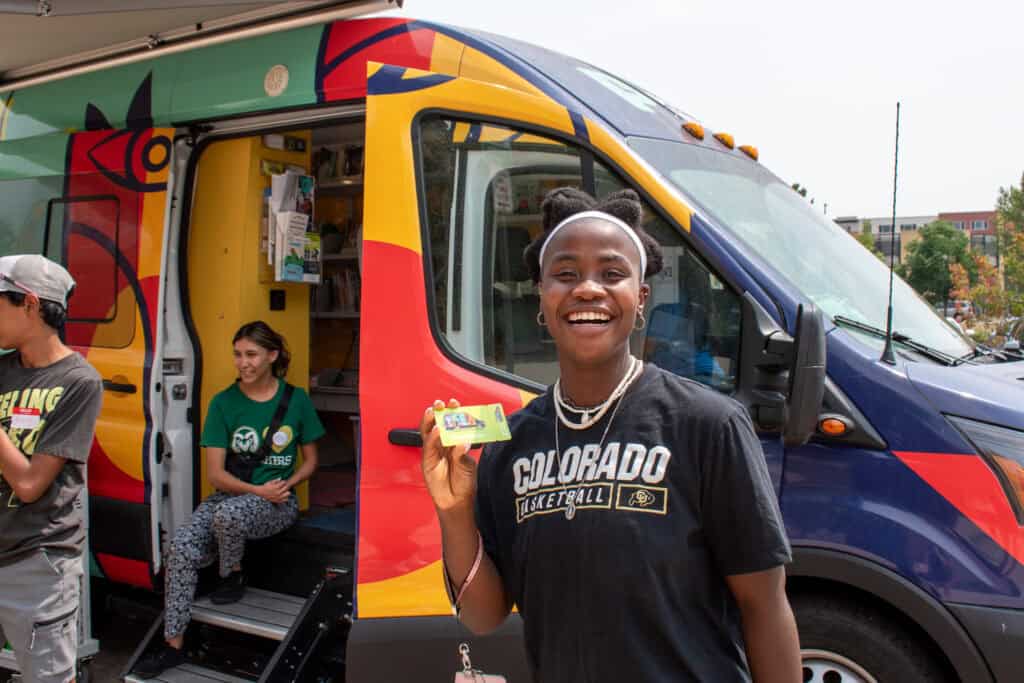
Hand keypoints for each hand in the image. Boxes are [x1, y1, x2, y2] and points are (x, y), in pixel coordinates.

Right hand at [256, 479, 290, 503]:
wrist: (260, 492)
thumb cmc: (265, 486)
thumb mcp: (270, 481)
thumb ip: (276, 480)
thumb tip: (281, 478)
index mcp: (276, 487)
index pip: (284, 482)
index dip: (283, 481)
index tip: (281, 482)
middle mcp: (278, 492)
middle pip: (287, 488)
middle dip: (285, 486)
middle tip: (282, 487)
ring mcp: (278, 497)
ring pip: (288, 494)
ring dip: (286, 492)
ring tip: (283, 491)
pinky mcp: (278, 501)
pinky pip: (286, 499)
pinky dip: (285, 497)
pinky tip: (282, 495)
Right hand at [420, 398, 476, 513]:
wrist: (457, 501)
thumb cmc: (463, 482)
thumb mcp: (467, 465)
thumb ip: (463, 453)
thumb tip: (463, 441)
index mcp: (454, 442)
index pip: (452, 424)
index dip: (452, 413)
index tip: (455, 403)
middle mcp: (443, 445)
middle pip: (437, 424)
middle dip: (438, 413)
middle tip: (441, 403)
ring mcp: (434, 453)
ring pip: (428, 433)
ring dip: (430, 422)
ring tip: (434, 412)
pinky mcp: (427, 462)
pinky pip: (428, 448)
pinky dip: (432, 438)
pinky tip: (436, 431)